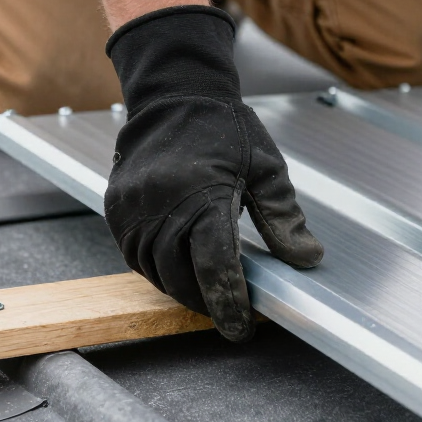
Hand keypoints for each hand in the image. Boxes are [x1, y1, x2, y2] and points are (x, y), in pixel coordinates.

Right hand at [104, 5, 322, 339]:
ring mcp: (133, 207)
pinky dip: (157, 269)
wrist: (176, 95)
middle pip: (181, 275)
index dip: (228, 302)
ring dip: (180, 288)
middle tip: (229, 311)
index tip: (240, 326)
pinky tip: (178, 268)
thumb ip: (284, 217)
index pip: (214, 264)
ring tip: (207, 293)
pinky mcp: (116, 207)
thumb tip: (306, 258)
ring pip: (153, 271)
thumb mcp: (267, 167)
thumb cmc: (225, 129)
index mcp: (204, 193)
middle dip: (206, 301)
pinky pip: (133, 254)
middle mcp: (161, 203)